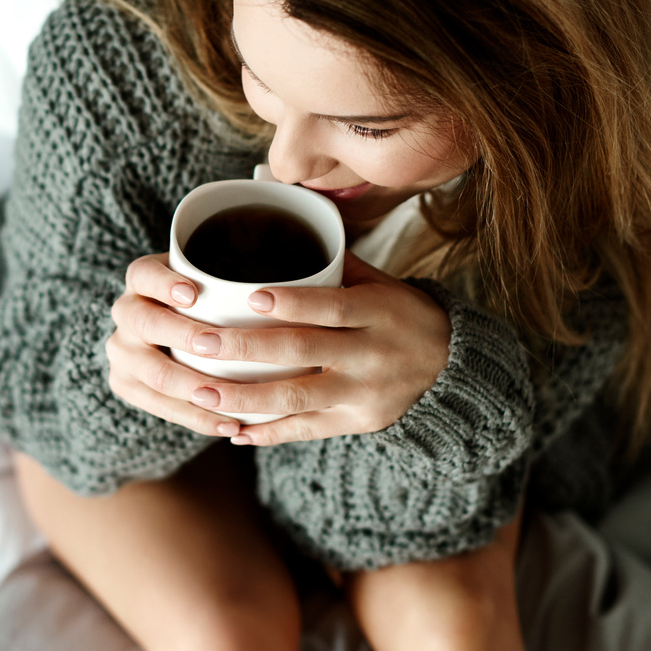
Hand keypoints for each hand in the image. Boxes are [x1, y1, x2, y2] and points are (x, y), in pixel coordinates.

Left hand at [107, 251, 450, 445]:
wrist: (452, 367)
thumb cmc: (399, 314)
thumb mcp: (380, 282)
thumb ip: (333, 263)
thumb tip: (280, 218)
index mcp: (377, 311)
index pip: (330, 306)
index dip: (291, 303)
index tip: (249, 297)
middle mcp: (372, 353)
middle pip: (304, 351)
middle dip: (247, 349)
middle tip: (199, 342)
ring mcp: (364, 392)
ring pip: (299, 397)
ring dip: (246, 398)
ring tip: (202, 394)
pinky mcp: (358, 423)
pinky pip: (308, 430)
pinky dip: (269, 432)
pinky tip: (232, 430)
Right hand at [107, 252, 257, 438]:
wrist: (169, 332)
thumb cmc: (207, 301)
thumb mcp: (212, 280)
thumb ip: (233, 280)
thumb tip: (298, 281)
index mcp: (141, 279)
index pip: (144, 274)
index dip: (164, 284)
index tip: (193, 294)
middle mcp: (125, 313)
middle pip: (145, 323)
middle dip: (182, 337)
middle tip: (214, 349)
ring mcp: (122, 351)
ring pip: (152, 374)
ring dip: (193, 389)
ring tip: (230, 401)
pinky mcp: (125, 384)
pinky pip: (159, 407)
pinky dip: (196, 418)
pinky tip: (228, 424)